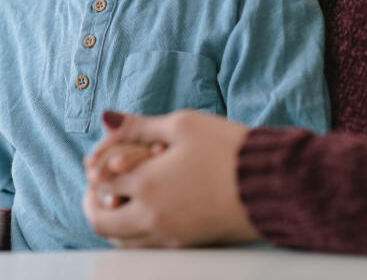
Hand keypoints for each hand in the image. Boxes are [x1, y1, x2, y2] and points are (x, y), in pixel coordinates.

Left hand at [81, 109, 261, 247]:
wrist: (273, 184)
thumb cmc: (229, 148)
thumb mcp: (183, 124)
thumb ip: (139, 125)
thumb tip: (106, 119)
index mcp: (147, 184)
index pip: (99, 181)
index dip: (97, 165)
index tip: (104, 157)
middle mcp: (152, 217)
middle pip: (100, 221)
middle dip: (93, 201)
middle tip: (100, 185)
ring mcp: (170, 236)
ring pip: (121, 240)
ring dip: (113, 219)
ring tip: (122, 197)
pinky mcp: (188, 245)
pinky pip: (146, 247)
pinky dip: (136, 231)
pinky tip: (148, 209)